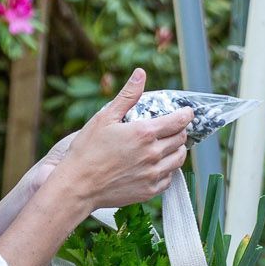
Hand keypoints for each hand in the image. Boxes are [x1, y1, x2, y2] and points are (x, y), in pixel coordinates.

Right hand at [56, 70, 192, 211]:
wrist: (77, 186)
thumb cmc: (87, 150)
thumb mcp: (105, 117)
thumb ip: (127, 96)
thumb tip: (140, 74)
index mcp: (144, 133)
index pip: (178, 121)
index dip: (186, 115)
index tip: (187, 113)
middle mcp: (153, 154)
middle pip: (180, 139)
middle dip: (180, 131)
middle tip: (173, 128)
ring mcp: (152, 174)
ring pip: (178, 159)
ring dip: (177, 150)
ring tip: (168, 146)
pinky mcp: (149, 191)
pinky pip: (168, 179)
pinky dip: (167, 170)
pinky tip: (157, 166)